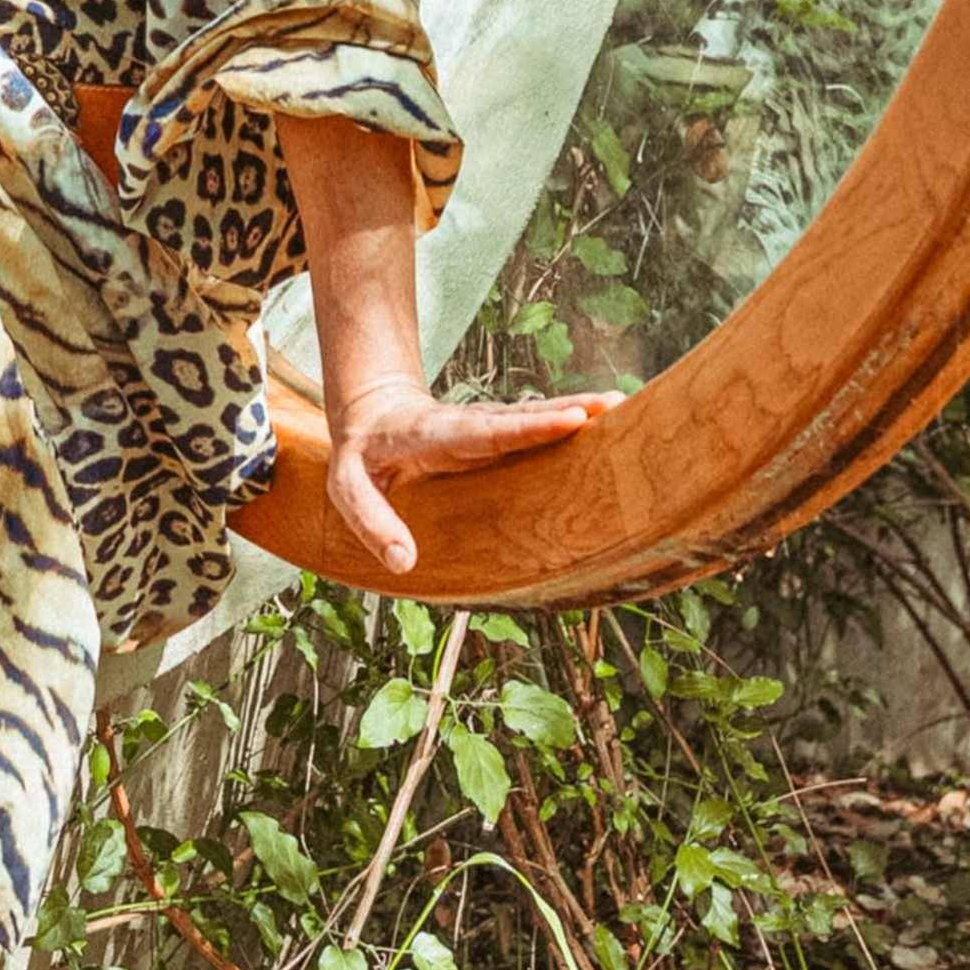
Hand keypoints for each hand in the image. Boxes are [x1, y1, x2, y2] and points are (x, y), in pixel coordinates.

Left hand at [321, 381, 603, 582]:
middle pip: (522, 418)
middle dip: (568, 412)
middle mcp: (468, 425)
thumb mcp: (347, 490)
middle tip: (613, 406)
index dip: (529, 428)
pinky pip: (535, 428)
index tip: (570, 421)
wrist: (369, 413)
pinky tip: (604, 422)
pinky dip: (570, 422)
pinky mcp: (498, 435)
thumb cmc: (360, 457)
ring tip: (622, 407)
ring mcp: (486, 428)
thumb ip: (372, 524)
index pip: (486, 431)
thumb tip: (403, 563)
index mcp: (434, 435)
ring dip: (578, 411)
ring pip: (535, 417)